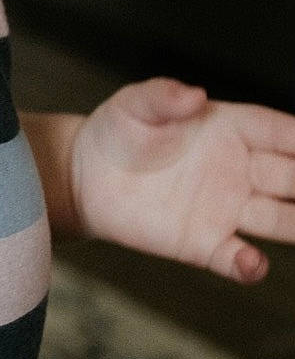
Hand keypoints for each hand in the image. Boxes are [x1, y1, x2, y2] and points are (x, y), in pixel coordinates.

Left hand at [69, 77, 294, 282]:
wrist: (84, 178)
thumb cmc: (116, 132)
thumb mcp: (133, 105)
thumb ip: (162, 96)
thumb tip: (195, 94)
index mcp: (227, 129)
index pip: (276, 130)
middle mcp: (237, 169)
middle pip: (291, 175)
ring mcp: (225, 208)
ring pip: (279, 218)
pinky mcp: (204, 243)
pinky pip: (235, 257)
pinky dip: (248, 265)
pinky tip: (252, 264)